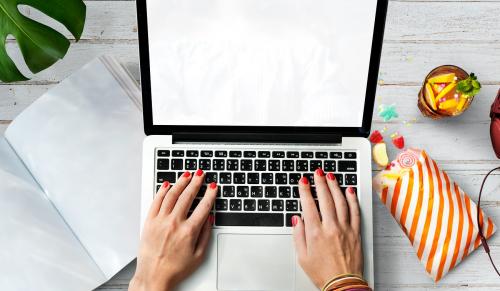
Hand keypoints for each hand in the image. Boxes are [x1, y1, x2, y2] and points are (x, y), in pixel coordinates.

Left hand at [129, 170, 216, 290]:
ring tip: (187, 175)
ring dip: (181, 182)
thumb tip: (209, 218)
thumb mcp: (199, 255)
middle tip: (200, 174)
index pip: (203, 207)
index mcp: (188, 231)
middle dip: (196, 182)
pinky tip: (168, 185)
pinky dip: (162, 191)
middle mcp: (174, 223)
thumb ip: (206, 234)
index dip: (210, 194)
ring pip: (172, 195)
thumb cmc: (175, 269)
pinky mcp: (149, 222)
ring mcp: (160, 221)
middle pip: (187, 196)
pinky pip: (156, 201)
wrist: (153, 276)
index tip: (213, 187)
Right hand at [292, 169, 362, 288]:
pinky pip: (355, 212)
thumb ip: (298, 235)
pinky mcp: (356, 232)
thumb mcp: (302, 256)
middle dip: (320, 182)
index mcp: (315, 233)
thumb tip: (297, 219)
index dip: (305, 190)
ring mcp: (345, 229)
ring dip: (335, 186)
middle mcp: (331, 228)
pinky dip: (352, 199)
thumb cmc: (322, 273)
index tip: (303, 181)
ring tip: (331, 176)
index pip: (309, 205)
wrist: (343, 284)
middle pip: (325, 199)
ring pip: (341, 201)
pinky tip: (349, 191)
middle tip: (318, 172)